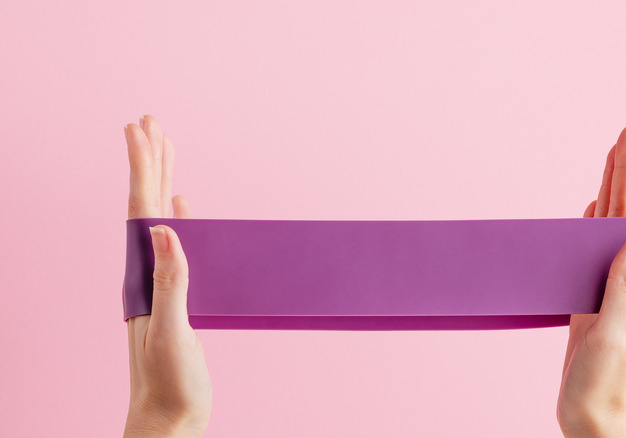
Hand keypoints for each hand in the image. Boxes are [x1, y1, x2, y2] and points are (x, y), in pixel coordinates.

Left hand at [123, 115, 210, 437]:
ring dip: (162, 181)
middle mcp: (146, 271)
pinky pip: (177, 245)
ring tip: (167, 150)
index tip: (140, 129)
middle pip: (145, 204)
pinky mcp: (177, 294)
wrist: (169, 417)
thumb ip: (170, 281)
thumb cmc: (169, 382)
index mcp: (143, 275)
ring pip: (160, 218)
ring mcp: (161, 281)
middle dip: (150, 161)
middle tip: (151, 122)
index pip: (140, 209)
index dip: (141, 167)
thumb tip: (166, 227)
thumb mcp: (171, 331)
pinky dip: (179, 218)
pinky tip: (182, 206)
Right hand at [557, 125, 625, 436]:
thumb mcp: (614, 331)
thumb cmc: (605, 380)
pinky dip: (589, 222)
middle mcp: (624, 276)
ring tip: (610, 157)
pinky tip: (588, 209)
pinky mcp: (586, 296)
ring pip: (605, 224)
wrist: (592, 413)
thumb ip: (625, 283)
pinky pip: (588, 248)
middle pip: (624, 210)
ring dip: (608, 188)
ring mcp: (604, 284)